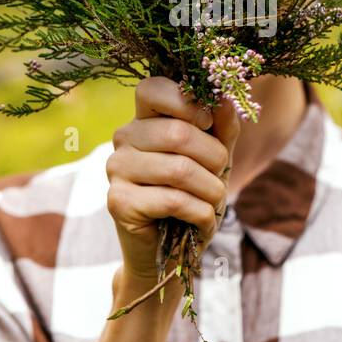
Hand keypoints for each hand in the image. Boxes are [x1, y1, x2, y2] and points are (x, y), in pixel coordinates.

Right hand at [105, 77, 239, 286]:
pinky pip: (173, 200)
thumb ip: (221, 126)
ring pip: (179, 169)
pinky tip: (202, 221)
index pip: (151, 88)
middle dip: (215, 158)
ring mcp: (116, 169)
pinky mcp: (118, 201)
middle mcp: (123, 138)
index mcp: (143, 119)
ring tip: (214, 201)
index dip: (185, 102)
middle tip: (221, 176)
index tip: (207, 123)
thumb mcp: (215, 158)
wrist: (171, 253)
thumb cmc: (194, 197)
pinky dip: (201, 214)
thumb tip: (224, 97)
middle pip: (177, 133)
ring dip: (212, 190)